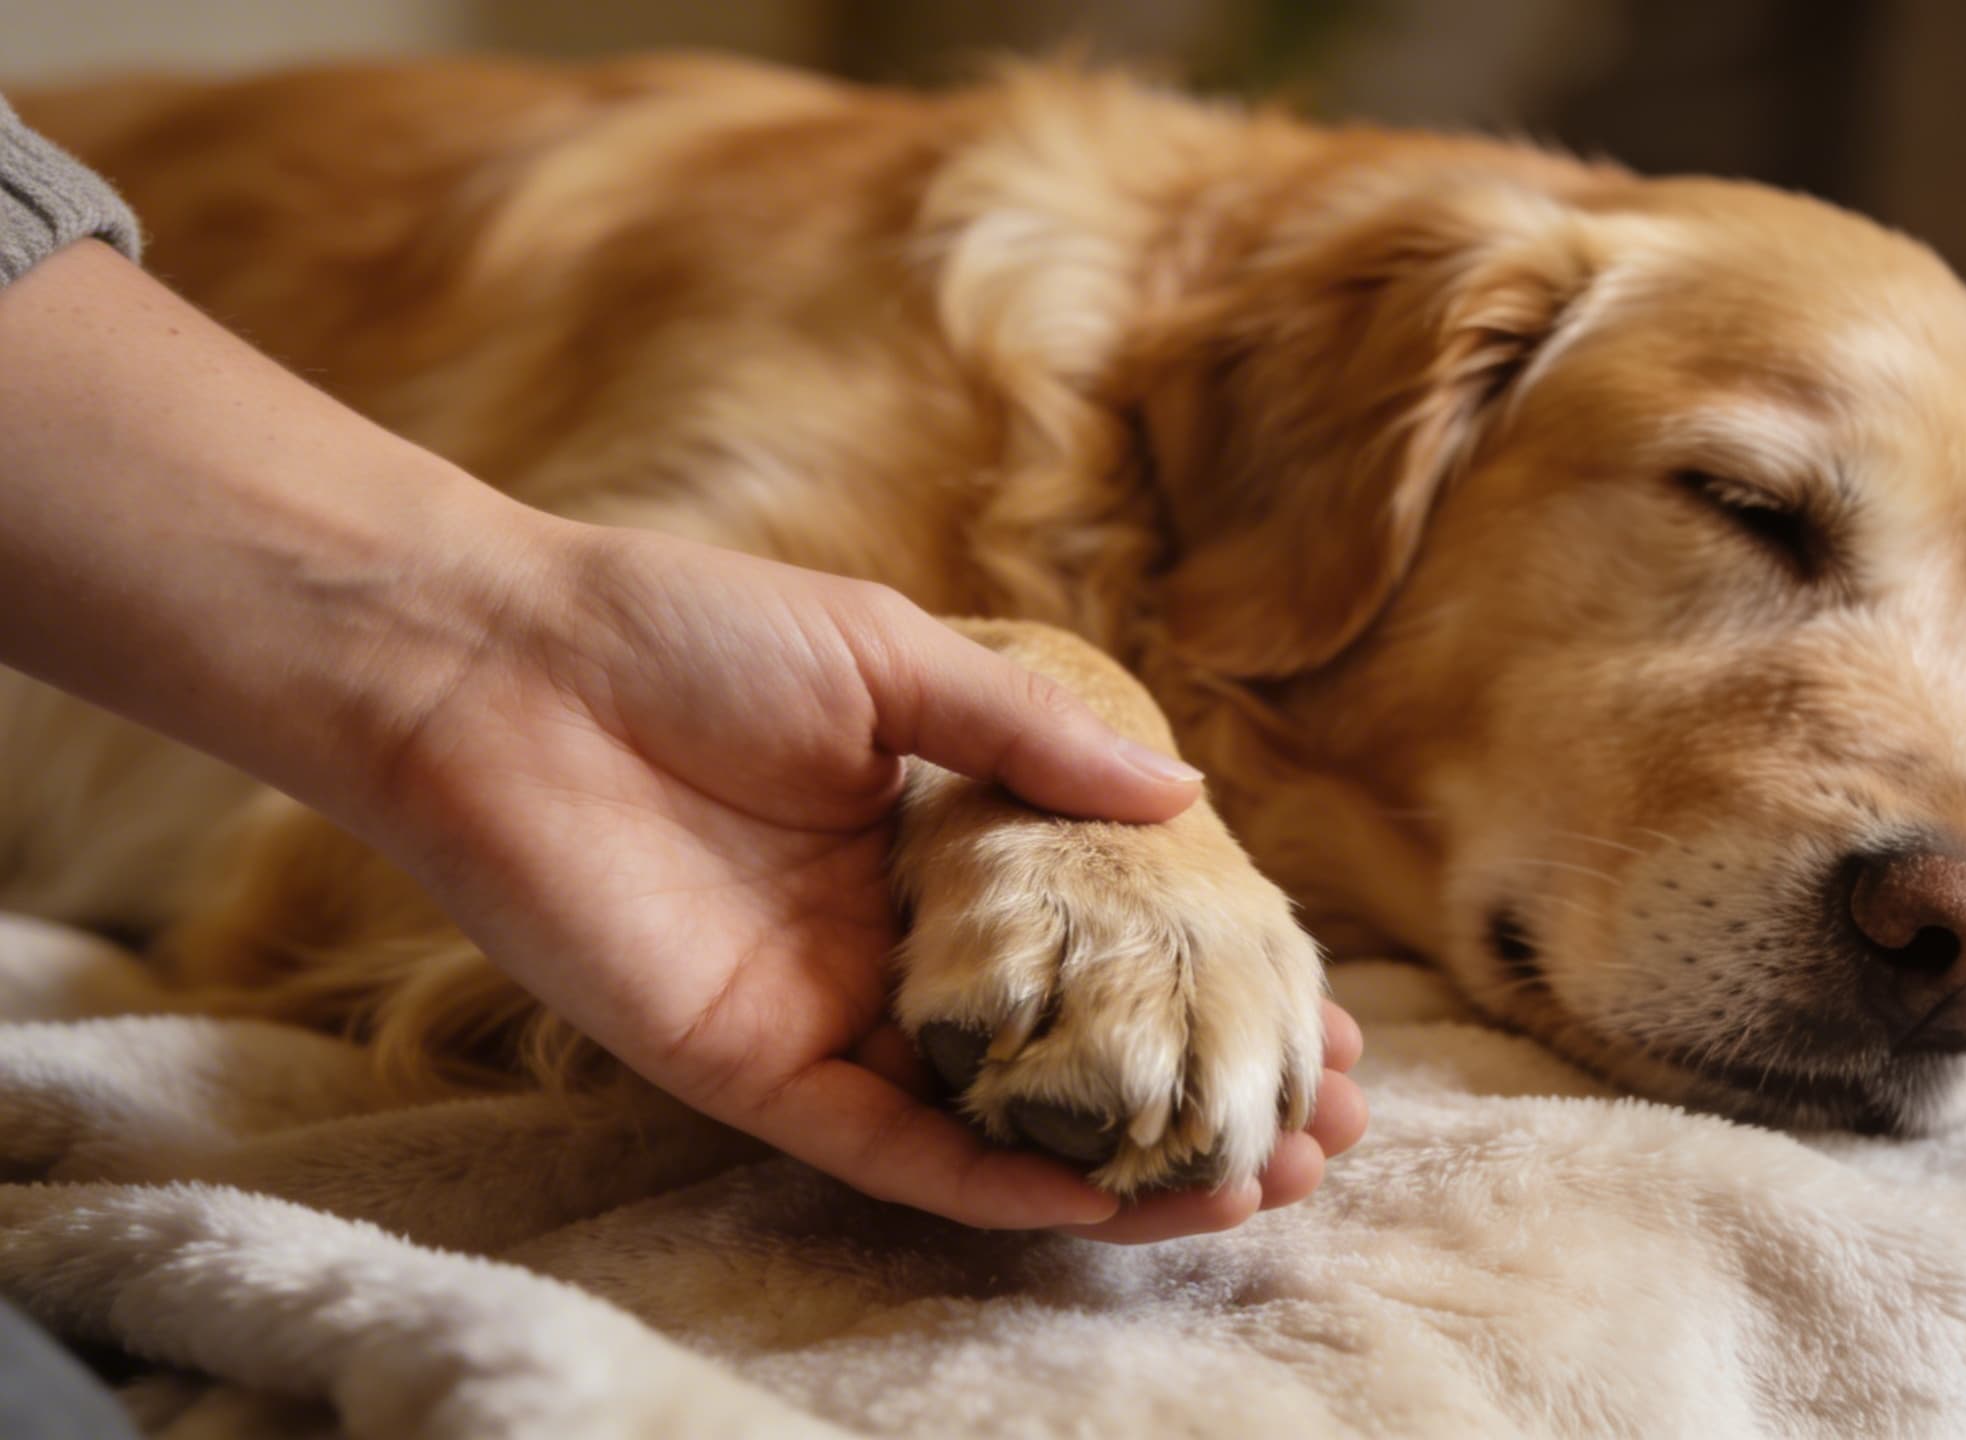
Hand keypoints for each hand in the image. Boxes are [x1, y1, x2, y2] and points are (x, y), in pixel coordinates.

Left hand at [369, 522, 1366, 1241]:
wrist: (503, 667)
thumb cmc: (687, 633)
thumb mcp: (894, 660)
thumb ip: (1034, 742)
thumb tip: (1192, 803)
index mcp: (937, 848)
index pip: (1106, 943)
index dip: (1215, 986)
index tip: (1327, 1021)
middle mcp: (899, 949)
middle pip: (1074, 1052)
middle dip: (1198, 1096)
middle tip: (1319, 1132)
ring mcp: (830, 1017)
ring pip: (996, 1127)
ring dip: (1119, 1167)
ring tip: (1249, 1186)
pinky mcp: (751, 1069)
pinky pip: (885, 1152)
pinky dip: (985, 1185)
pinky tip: (1091, 1202)